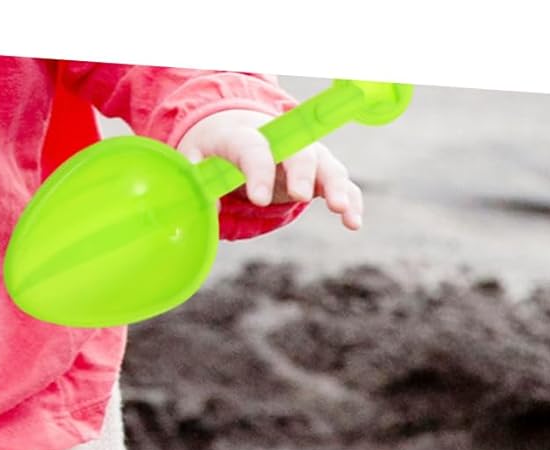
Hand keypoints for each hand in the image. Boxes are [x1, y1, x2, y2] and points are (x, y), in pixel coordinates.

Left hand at [174, 108, 362, 229]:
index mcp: (244, 135)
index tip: (258, 199)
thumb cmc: (211, 150)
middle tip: (301, 196)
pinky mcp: (316, 171)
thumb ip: (197, 179)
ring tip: (342, 212)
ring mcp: (303, 155)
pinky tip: (354, 222)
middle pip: (298, 151)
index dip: (257, 171)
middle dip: (302, 172)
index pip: (253, 149)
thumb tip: (211, 210)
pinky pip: (337, 183)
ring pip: (326, 165)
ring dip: (337, 187)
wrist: (234, 127)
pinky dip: (349, 199)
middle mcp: (282, 141)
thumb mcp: (194, 159)